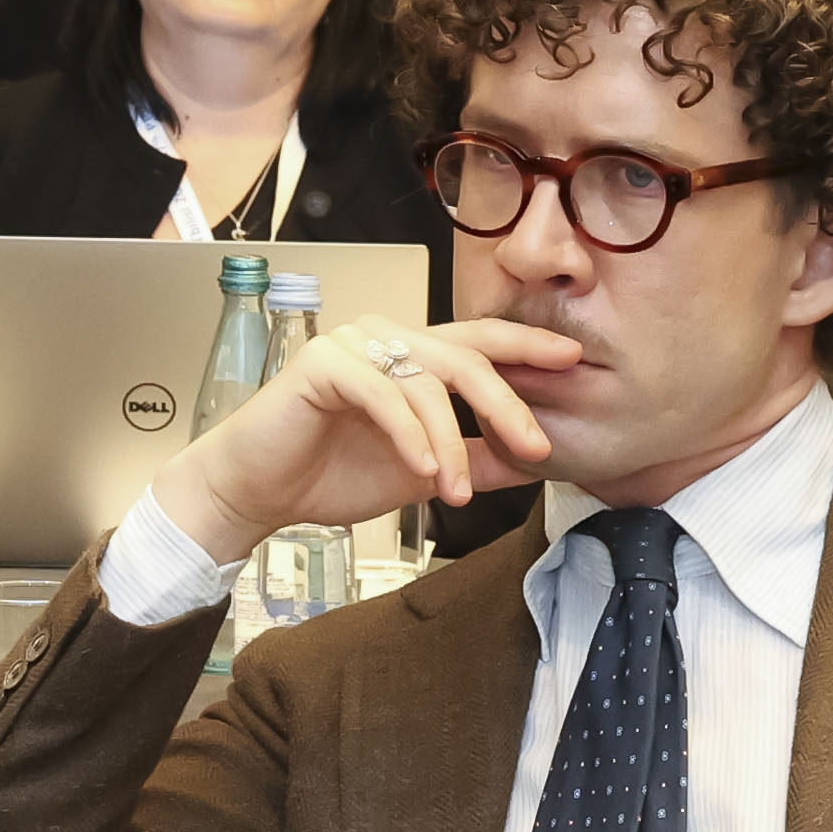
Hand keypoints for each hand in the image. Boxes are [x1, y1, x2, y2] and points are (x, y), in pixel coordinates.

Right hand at [148, 317, 574, 563]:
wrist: (257, 492)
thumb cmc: (329, 474)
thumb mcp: (422, 473)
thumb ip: (475, 461)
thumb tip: (535, 462)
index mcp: (410, 356)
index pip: (480, 341)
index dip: (528, 345)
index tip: (574, 359)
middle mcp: (385, 338)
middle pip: (464, 357)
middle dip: (507, 404)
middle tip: (538, 447)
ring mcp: (353, 345)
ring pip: (426, 381)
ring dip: (450, 442)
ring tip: (455, 492)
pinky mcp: (322, 363)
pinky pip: (382, 394)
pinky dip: (409, 435)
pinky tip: (422, 471)